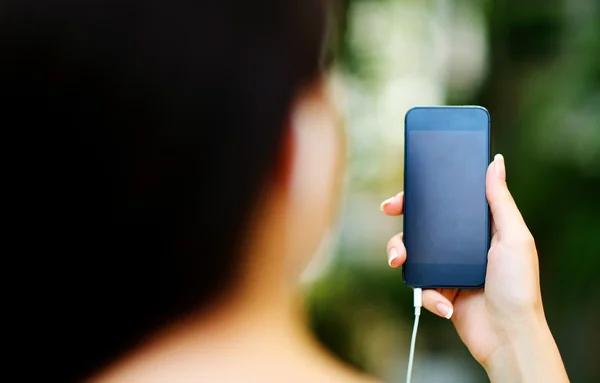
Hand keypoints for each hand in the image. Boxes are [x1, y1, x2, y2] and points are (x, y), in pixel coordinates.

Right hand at [381, 154, 568, 381]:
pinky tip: (446, 303)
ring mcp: (447, 269)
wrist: (508, 335)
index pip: (445, 206)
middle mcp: (460, 248)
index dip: (423, 197)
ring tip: (399, 261)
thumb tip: (495, 162)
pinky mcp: (439, 291)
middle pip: (421, 228)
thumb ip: (500, 200)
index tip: (404, 192)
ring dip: (401, 254)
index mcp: (478, 230)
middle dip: (403, 221)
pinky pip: (420, 285)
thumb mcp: (514, 236)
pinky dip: (430, 295)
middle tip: (388, 213)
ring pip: (413, 254)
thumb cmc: (519, 286)